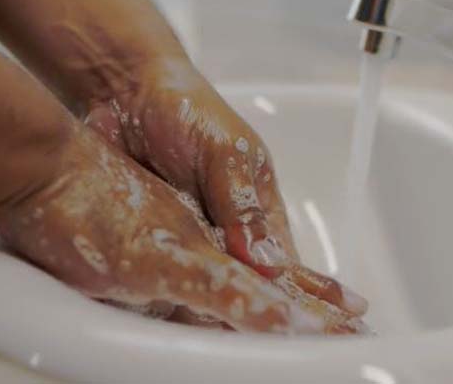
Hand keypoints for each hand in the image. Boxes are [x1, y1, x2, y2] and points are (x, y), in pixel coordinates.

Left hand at [0, 123, 364, 333]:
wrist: (124, 94)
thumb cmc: (184, 109)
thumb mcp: (226, 151)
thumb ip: (243, 203)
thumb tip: (265, 261)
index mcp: (256, 210)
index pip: (285, 273)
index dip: (305, 307)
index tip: (328, 337)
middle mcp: (227, 232)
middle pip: (256, 292)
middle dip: (277, 325)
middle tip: (302, 358)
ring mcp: (190, 239)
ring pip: (214, 295)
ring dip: (230, 325)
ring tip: (248, 360)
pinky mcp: (153, 241)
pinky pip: (170, 284)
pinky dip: (180, 309)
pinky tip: (185, 332)